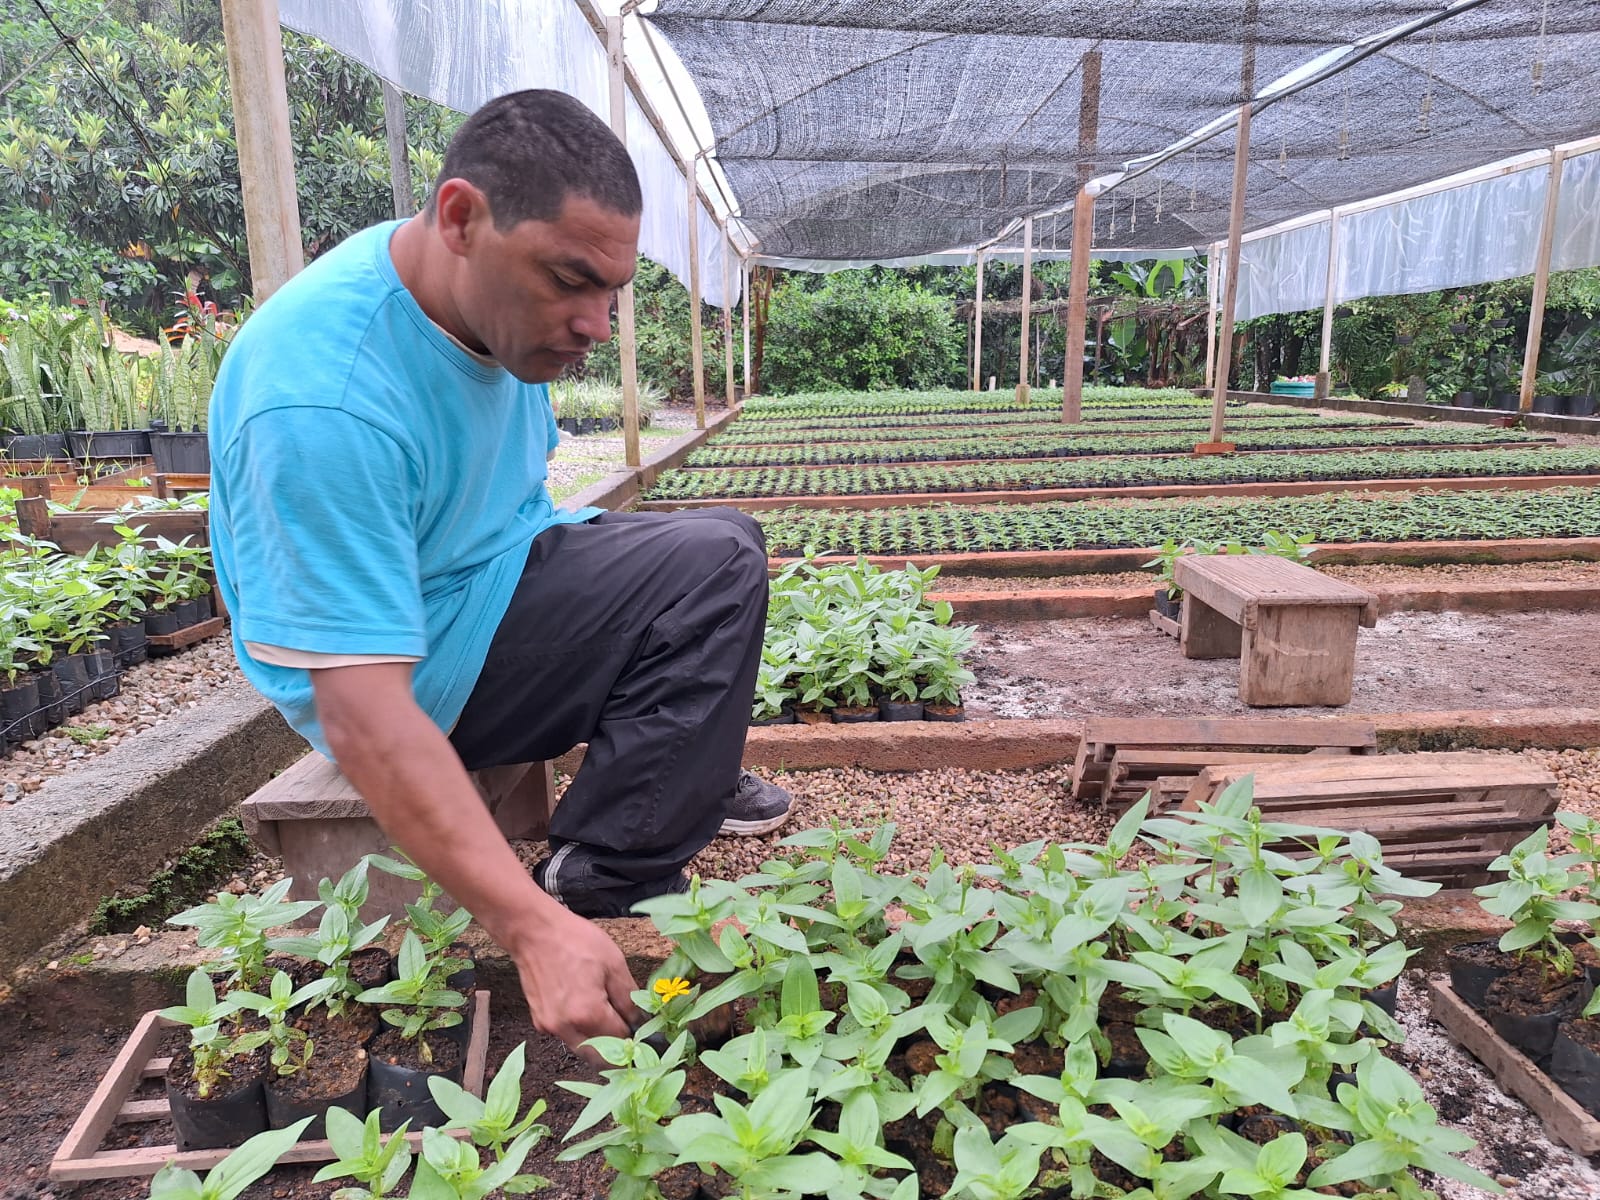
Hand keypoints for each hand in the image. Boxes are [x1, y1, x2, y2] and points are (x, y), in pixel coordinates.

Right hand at [514, 904, 638, 1062]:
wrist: (534, 932)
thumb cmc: (576, 941)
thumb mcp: (613, 963)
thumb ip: (628, 997)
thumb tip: (639, 1021)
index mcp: (588, 1013)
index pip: (620, 1040)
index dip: (635, 1034)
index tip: (643, 1028)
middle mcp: (566, 1027)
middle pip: (599, 1056)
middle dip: (617, 1050)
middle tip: (630, 1035)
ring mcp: (550, 1027)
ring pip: (582, 1049)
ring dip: (598, 1043)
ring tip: (610, 1022)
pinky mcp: (539, 1022)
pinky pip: (567, 1036)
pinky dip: (580, 1032)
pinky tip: (586, 1012)